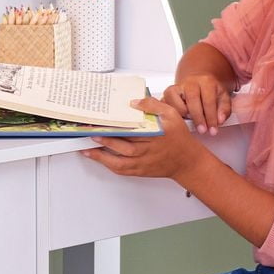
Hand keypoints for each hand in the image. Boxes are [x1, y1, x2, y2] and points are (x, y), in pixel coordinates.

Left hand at [82, 97, 207, 181]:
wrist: (187, 161)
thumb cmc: (178, 137)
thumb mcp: (172, 114)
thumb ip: (153, 105)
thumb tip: (133, 103)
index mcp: (157, 133)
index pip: (132, 128)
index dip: (116, 124)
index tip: (103, 119)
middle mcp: (149, 149)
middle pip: (123, 145)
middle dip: (105, 139)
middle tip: (89, 132)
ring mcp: (143, 162)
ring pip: (119, 160)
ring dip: (101, 154)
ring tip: (86, 147)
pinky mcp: (140, 171)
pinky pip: (121, 169)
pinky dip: (107, 163)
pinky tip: (97, 156)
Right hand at [161, 74, 230, 134]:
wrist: (199, 82)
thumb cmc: (211, 92)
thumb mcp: (223, 98)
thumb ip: (224, 110)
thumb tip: (220, 120)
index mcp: (206, 82)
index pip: (208, 101)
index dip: (211, 117)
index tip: (213, 130)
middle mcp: (191, 82)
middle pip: (192, 100)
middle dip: (198, 118)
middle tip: (202, 130)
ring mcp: (177, 87)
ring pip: (176, 102)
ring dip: (183, 115)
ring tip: (191, 122)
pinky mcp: (168, 92)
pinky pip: (166, 104)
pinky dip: (173, 113)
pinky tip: (181, 117)